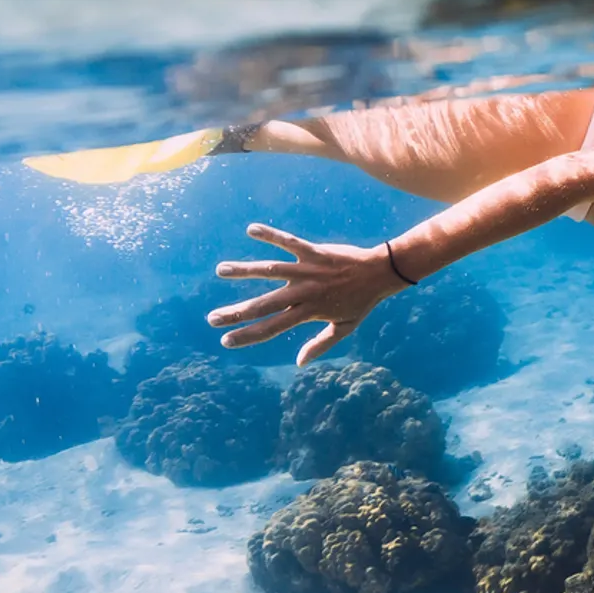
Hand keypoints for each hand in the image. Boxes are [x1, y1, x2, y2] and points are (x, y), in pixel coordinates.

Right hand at [208, 223, 408, 364]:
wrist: (381, 273)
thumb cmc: (362, 301)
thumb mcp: (345, 327)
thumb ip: (321, 344)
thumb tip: (299, 363)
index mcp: (308, 312)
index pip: (272, 328)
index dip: (248, 335)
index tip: (226, 340)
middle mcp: (304, 292)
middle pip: (264, 305)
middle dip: (236, 313)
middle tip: (212, 318)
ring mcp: (308, 271)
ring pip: (270, 271)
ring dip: (244, 270)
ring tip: (221, 270)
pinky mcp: (314, 252)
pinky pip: (289, 242)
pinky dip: (271, 235)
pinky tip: (251, 229)